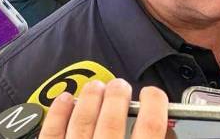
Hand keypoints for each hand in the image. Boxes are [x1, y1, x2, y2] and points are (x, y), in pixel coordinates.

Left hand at [39, 79, 168, 138]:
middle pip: (113, 122)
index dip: (155, 104)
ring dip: (90, 99)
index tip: (153, 93)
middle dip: (117, 96)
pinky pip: (51, 134)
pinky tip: (65, 100)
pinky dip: (58, 114)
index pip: (151, 128)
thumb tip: (168, 133)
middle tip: (120, 85)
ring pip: (82, 123)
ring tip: (97, 86)